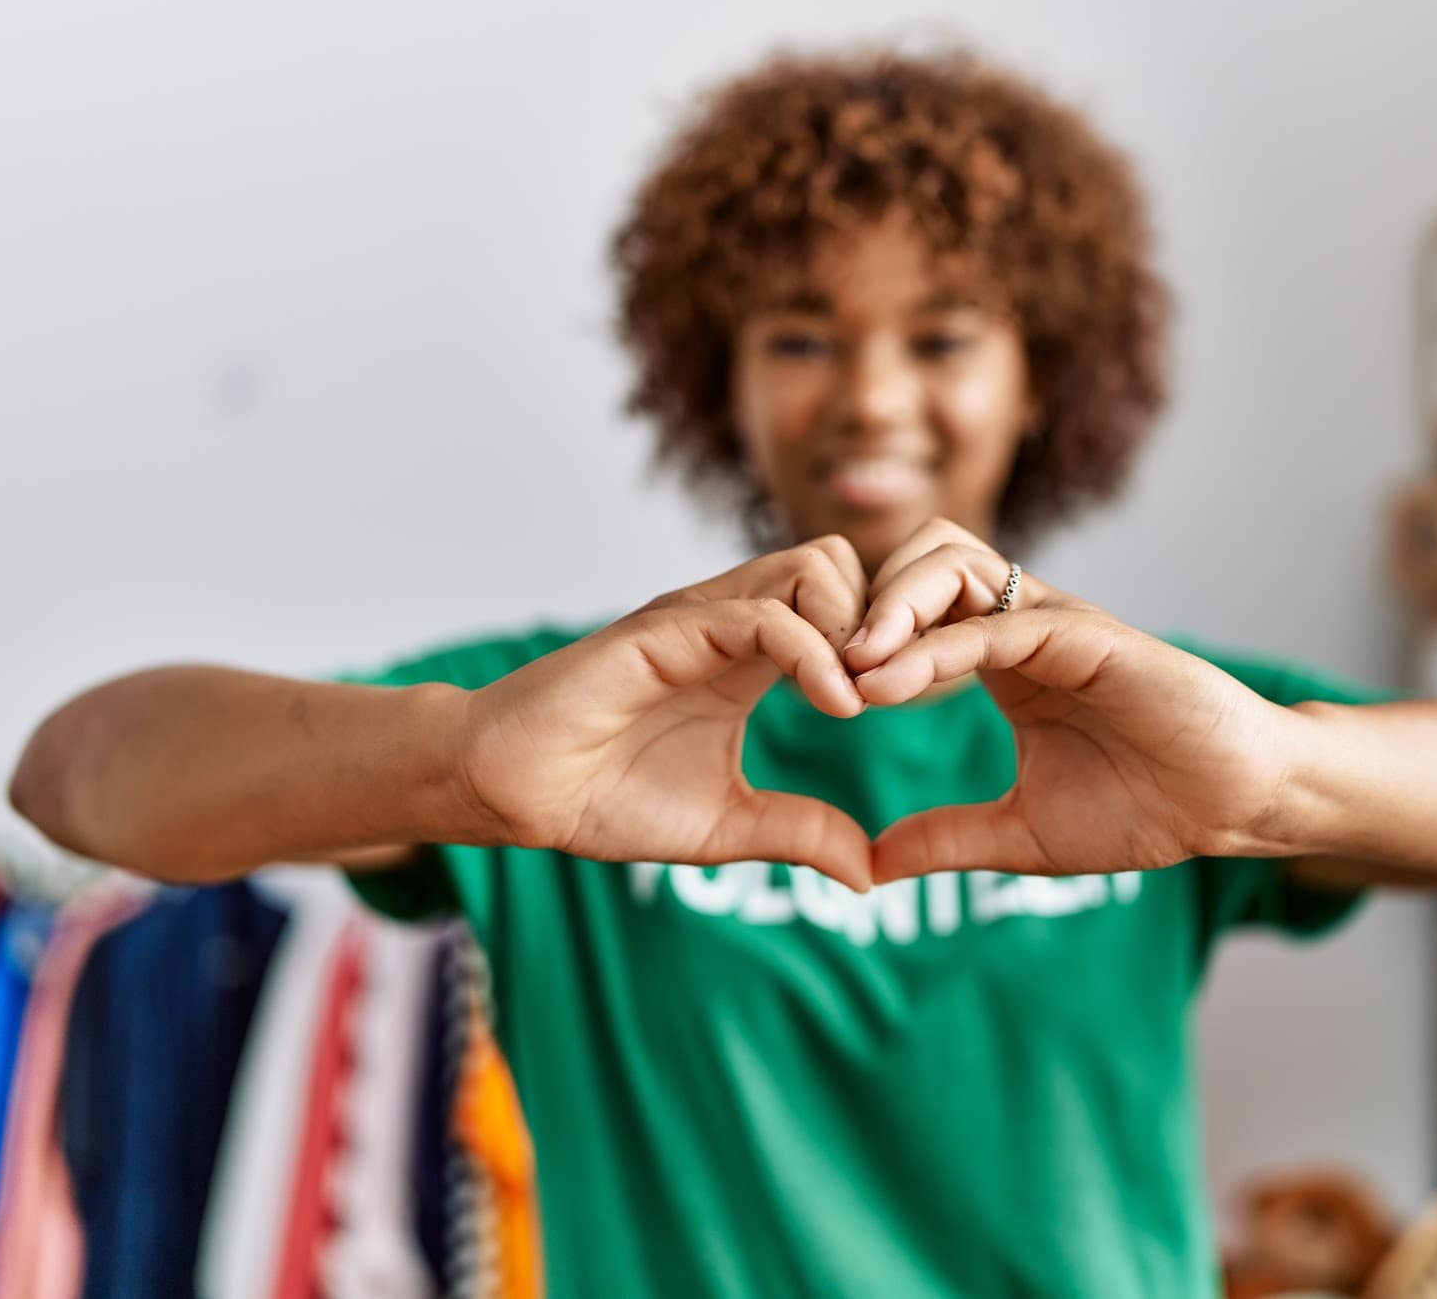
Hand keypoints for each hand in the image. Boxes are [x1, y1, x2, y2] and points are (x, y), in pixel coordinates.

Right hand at [454, 537, 875, 888]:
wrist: (514, 792)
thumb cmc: (605, 797)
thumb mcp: (729, 827)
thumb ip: (800, 835)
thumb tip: (871, 874)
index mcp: (754, 656)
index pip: (848, 602)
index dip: (894, 639)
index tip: (922, 700)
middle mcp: (733, 622)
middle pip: (843, 563)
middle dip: (889, 617)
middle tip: (905, 689)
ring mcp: (701, 619)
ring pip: (813, 568)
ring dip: (859, 627)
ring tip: (869, 698)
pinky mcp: (665, 631)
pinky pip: (761, 615)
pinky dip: (814, 652)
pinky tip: (837, 704)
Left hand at [842, 519, 1296, 883]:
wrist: (1232, 806)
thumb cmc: (1145, 808)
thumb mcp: (1019, 834)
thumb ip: (946, 839)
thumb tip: (869, 867)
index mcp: (1002, 658)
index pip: (912, 604)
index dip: (856, 631)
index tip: (807, 685)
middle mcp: (1023, 625)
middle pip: (922, 556)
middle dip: (861, 596)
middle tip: (816, 664)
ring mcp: (1056, 624)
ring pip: (953, 561)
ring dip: (890, 605)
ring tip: (847, 667)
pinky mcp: (1090, 638)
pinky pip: (998, 624)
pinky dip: (935, 647)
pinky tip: (886, 686)